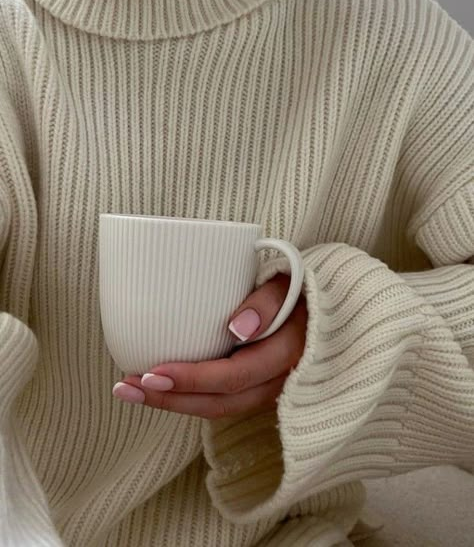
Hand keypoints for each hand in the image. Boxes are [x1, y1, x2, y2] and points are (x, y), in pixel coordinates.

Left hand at [112, 273, 307, 418]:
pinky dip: (188, 397)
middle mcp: (277, 384)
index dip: (191, 380)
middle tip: (125, 387)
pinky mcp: (256, 388)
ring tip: (131, 389)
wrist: (327, 311)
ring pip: (217, 408)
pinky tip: (161, 386)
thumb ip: (268, 302)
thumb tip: (237, 328)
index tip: (150, 371)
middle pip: (218, 403)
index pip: (233, 377)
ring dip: (173, 402)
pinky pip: (221, 400)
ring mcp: (267, 391)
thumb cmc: (302, 292)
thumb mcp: (290, 285)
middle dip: (169, 398)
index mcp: (285, 357)